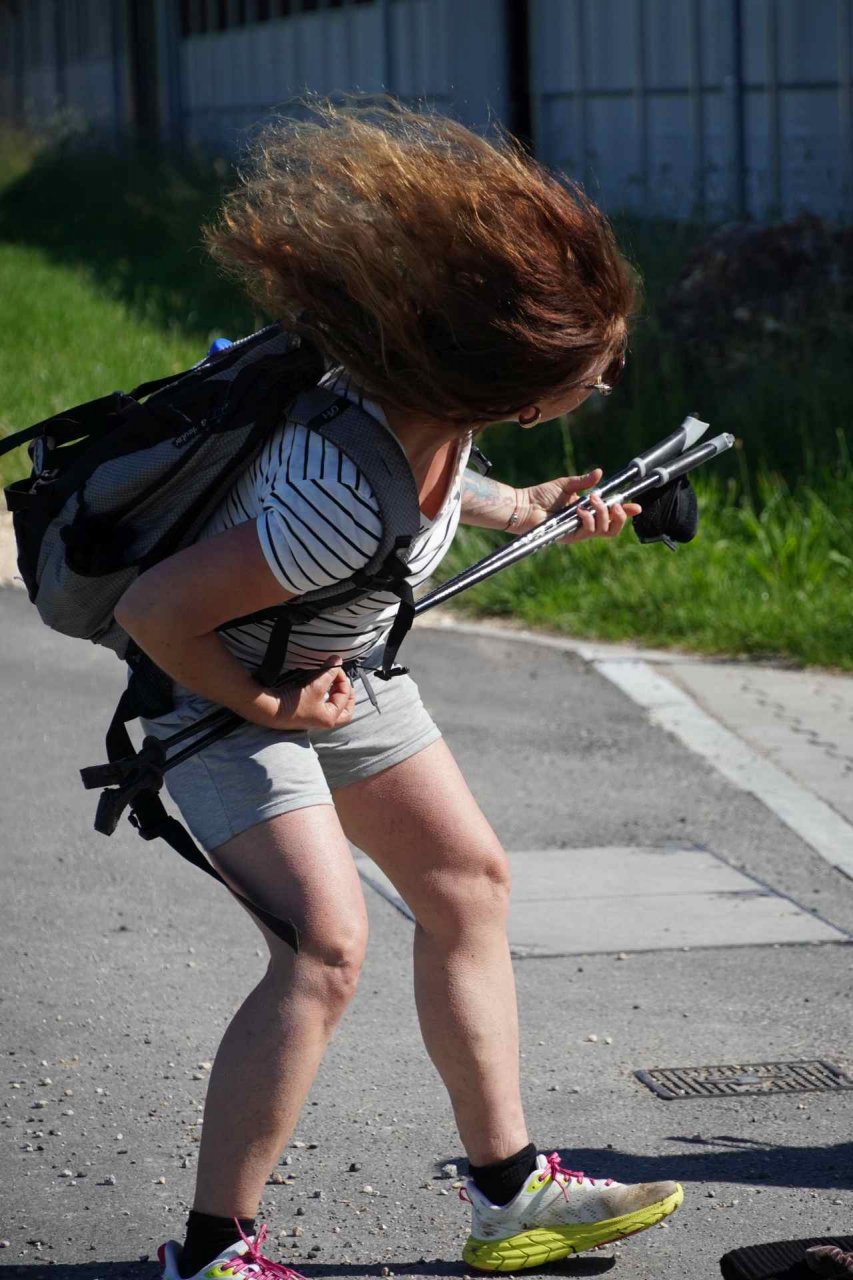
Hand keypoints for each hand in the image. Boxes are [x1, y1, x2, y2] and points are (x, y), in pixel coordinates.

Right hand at [265, 658, 356, 731]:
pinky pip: (322, 706)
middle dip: (348, 696)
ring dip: (337, 697)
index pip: (345, 697)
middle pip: (345, 712)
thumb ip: (329, 672)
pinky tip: (323, 688)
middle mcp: (324, 721)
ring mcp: (315, 718)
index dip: (342, 679)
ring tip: (336, 684)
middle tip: (345, 682)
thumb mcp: (316, 686)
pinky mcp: (306, 713)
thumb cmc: (295, 702)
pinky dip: (326, 697)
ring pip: (334, 709)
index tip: (335, 667)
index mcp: (330, 718)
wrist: (271, 709)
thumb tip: (338, 660)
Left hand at [517, 469, 641, 543]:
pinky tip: (580, 510)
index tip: (636, 506)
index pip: (612, 516)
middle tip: (612, 503)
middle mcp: (586, 524)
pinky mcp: (569, 537)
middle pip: (613, 529)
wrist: (524, 505)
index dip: (626, 513)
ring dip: (602, 514)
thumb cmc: (542, 495)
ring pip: (603, 531)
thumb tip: (600, 472)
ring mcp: (578, 532)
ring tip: (591, 500)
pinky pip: (587, 532)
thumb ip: (584, 481)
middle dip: (619, 516)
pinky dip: (588, 520)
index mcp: (588, 512)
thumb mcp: (567, 485)